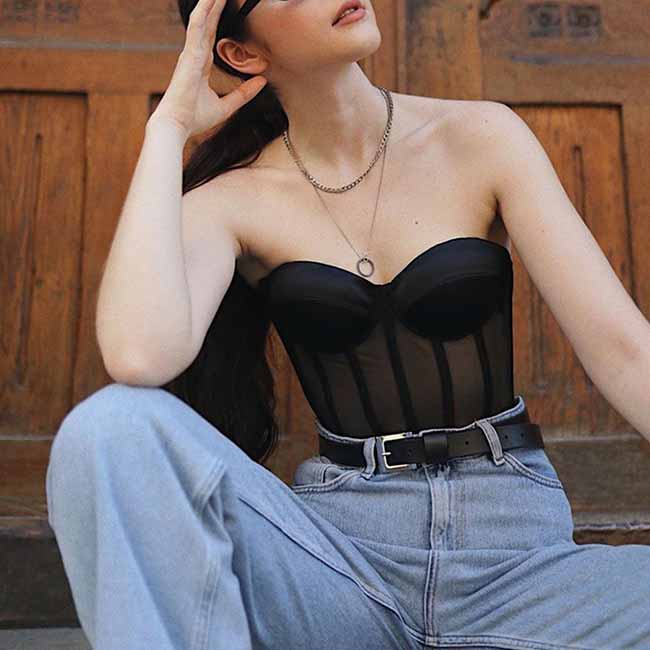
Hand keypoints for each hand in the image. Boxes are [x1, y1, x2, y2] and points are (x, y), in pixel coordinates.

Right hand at [151, 0, 266, 139]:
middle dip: (216, 5)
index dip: (218, 19)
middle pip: (208, 23)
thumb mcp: (227, 106)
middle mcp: (195, 54)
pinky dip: (204, 11)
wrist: (177, 125)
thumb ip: (244, 93)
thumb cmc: (195, 118)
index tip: (228, 4)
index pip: (212, 35)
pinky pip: (197, 27)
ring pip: (202, 19)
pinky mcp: (189, 54)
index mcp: (201, 64)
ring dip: (210, 3)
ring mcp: (191, 52)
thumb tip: (262, 81)